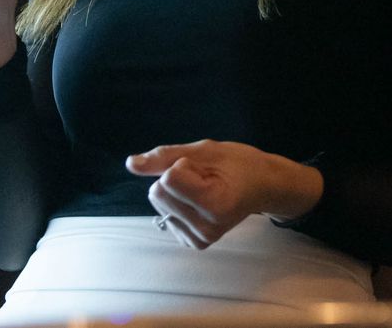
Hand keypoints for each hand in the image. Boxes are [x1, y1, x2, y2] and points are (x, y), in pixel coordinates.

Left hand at [125, 140, 323, 248]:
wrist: (262, 187)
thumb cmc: (238, 164)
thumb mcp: (205, 150)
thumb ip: (166, 156)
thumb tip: (130, 163)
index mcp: (215, 205)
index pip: (169, 178)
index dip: (184, 164)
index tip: (207, 169)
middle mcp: (207, 229)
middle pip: (158, 192)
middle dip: (176, 176)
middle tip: (205, 178)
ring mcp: (200, 239)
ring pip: (158, 203)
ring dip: (176, 190)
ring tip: (204, 188)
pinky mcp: (194, 243)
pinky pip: (165, 215)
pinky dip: (177, 204)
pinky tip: (199, 202)